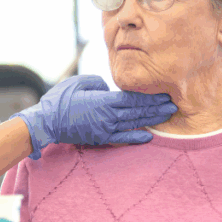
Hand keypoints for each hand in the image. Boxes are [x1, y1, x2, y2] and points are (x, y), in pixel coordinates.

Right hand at [13, 74, 176, 159]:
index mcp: (103, 101)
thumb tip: (109, 89)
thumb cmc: (60, 99)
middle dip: (157, 107)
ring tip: (167, 116)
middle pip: (138, 111)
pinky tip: (148, 137)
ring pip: (133, 124)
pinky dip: (136, 138)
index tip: (164, 93)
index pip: (133, 99)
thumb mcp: (80, 83)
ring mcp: (104, 129)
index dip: (150, 96)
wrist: (46, 122)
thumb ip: (99, 83)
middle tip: (174, 104)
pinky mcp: (99, 138)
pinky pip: (121, 138)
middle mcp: (108, 116)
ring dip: (151, 120)